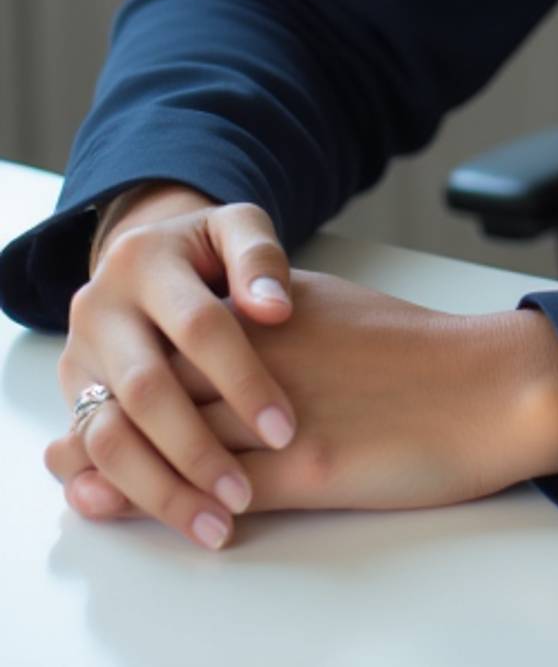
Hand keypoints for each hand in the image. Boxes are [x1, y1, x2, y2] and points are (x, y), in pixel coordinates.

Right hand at [48, 191, 301, 552]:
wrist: (148, 256)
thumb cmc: (210, 252)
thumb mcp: (236, 232)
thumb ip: (259, 260)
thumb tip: (275, 307)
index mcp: (146, 260)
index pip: (198, 328)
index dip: (243, 380)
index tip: (285, 429)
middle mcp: (100, 309)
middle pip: (146, 392)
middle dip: (198, 450)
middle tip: (245, 494)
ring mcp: (79, 357)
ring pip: (109, 437)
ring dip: (162, 488)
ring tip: (217, 523)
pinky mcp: (73, 397)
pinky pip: (94, 457)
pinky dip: (129, 494)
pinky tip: (173, 519)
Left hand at [50, 264, 557, 543]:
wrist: (494, 385)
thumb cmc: (425, 355)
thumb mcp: (340, 314)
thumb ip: (278, 322)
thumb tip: (229, 335)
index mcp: (277, 313)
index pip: (175, 337)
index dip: (123, 368)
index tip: (92, 392)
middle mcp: (268, 356)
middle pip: (158, 388)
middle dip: (102, 421)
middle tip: (62, 450)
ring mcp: (283, 414)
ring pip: (176, 442)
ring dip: (119, 469)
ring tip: (81, 485)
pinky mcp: (307, 468)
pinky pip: (222, 491)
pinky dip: (178, 508)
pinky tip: (160, 517)